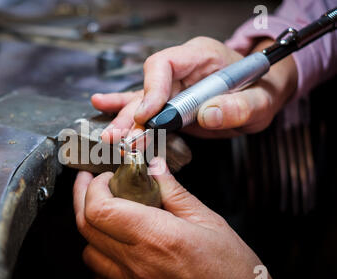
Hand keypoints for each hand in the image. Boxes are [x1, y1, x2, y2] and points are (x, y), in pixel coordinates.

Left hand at [73, 157, 280, 278]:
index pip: (100, 208)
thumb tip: (156, 169)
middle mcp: (138, 264)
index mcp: (156, 237)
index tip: (104, 177)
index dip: (93, 187)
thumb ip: (175, 193)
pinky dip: (100, 264)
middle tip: (91, 184)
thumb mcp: (209, 222)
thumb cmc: (233, 275)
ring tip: (108, 218)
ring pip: (89, 254)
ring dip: (92, 231)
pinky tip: (115, 253)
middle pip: (87, 227)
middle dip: (83, 198)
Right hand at [93, 37, 296, 139]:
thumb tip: (208, 115)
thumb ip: (240, 106)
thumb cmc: (261, 89)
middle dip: (132, 114)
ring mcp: (174, 86)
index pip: (164, 64)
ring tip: (109, 135)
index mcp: (200, 55)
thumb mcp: (261, 100)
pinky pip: (145, 105)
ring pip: (142, 101)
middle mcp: (181, 69)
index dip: (152, 89)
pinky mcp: (171, 103)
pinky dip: (124, 109)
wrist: (262, 92)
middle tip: (119, 136)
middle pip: (146, 87)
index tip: (148, 115)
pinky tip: (102, 105)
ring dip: (125, 121)